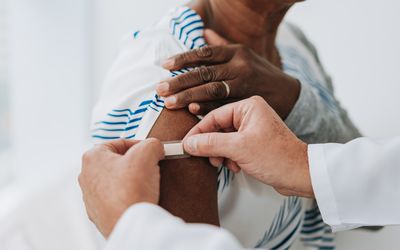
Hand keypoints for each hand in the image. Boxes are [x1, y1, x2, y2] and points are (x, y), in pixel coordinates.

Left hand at [79, 138, 164, 237]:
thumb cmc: (130, 191)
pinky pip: (117, 199)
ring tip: (145, 185)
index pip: (119, 143)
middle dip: (135, 164)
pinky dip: (128, 197)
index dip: (140, 145)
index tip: (151, 152)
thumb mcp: (147, 153)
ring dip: (132, 181)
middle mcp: (87, 176)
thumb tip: (155, 147)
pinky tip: (139, 198)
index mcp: (92, 157)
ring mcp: (91, 197)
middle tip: (149, 167)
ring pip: (117, 181)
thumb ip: (152, 143)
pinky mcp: (100, 213)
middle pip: (117, 162)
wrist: (129, 223)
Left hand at [157, 29, 299, 118]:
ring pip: (212, 90)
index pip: (205, 53)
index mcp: (237, 52)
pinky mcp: (247, 103)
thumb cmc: (260, 73)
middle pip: (204, 73)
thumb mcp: (245, 55)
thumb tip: (203, 32)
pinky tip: (192, 111)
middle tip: (160, 89)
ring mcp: (244, 85)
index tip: (164, 65)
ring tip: (169, 103)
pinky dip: (207, 109)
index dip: (183, 59)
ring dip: (188, 96)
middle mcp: (240, 67)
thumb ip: (222, 45)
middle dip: (180, 81)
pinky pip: (224, 106)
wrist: (288, 94)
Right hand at [183, 96, 312, 197]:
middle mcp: (250, 114)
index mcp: (248, 107)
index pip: (214, 116)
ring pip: (224, 139)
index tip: (187, 144)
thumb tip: (189, 143)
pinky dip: (230, 157)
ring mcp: (252, 128)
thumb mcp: (238, 149)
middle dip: (212, 146)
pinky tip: (236, 166)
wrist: (300, 175)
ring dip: (221, 154)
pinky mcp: (254, 142)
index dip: (199, 132)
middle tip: (209, 158)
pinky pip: (233, 147)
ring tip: (226, 164)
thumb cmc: (278, 157)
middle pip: (218, 128)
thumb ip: (210, 143)